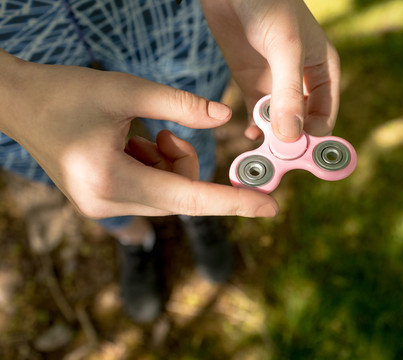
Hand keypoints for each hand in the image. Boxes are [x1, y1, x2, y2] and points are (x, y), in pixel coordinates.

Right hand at [0, 52, 277, 217]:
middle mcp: (106, 203)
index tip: (271, 208)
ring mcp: (101, 207)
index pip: (189, 197)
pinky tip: (130, 145)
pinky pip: (148, 191)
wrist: (16, 104)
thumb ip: (181, 106)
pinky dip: (153, 167)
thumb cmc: (65, 93)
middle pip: (179, 194)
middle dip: (186, 163)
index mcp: (112, 179)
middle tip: (164, 131)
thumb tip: (225, 119)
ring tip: (138, 134)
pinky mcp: (100, 201)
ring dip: (168, 163)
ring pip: (166, 193)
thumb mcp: (126, 91)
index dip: (234, 202)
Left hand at [202, 0, 339, 141]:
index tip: (296, 150)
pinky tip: (249, 135)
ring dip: (271, 138)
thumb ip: (289, 91)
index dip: (313, 137)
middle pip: (302, 124)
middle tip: (276, 156)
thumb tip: (291, 136)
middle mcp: (302, 82)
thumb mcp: (285, 47)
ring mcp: (276, 85)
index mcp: (323, 72)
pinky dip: (254, 128)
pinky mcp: (253, 84)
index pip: (325, 117)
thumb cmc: (269, 5)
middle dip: (291, 141)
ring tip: (260, 149)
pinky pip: (257, 115)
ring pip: (279, 123)